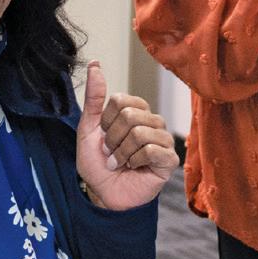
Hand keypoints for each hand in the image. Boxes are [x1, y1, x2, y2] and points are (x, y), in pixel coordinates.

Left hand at [76, 61, 178, 210]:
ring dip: (122, 152)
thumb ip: (93, 97)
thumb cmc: (98, 162)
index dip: (105, 121)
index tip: (103, 137)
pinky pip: (151, 150)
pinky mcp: (170, 159)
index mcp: (135, 110)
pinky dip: (134, 162)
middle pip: (130, 115)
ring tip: (120, 163)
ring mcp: (163, 139)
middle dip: (112, 139)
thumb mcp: (88, 128)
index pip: (120, 100)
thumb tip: (94, 64)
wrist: (104, 194)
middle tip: (111, 153)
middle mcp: (152, 121)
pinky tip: (134, 169)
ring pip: (140, 133)